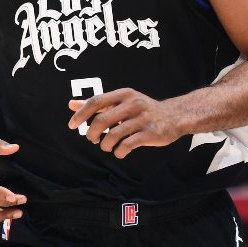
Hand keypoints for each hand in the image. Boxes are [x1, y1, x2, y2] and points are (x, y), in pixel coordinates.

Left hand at [67, 88, 182, 158]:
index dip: (81, 114)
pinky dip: (119, 152)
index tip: (72, 125)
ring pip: (113, 135)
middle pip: (102, 120)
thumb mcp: (122, 101)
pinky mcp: (150, 133)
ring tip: (107, 146)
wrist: (175, 116)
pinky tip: (119, 152)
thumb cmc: (143, 110)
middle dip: (92, 133)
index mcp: (124, 94)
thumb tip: (72, 104)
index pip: (96, 101)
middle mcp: (133, 104)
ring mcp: (142, 119)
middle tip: (93, 139)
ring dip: (105, 145)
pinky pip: (127, 145)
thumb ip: (98, 104)